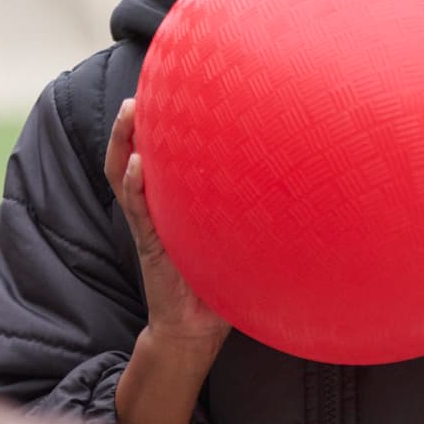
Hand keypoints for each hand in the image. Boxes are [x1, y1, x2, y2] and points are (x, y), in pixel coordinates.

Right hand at [106, 97, 229, 353]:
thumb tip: (299, 186)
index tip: (170, 93)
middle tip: (143, 92)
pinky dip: (135, 187)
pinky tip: (139, 165)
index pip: (162, 157)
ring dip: (124, 144)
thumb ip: (249, 213)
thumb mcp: (234, 239)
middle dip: (134, 124)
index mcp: (174, 204)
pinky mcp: (152, 246)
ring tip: (131, 114)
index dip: (161, 127)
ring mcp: (151, 225)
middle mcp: (157, 208)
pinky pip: (137, 211)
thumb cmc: (219, 283)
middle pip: (135, 156)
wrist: (194, 331)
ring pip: (127, 176)